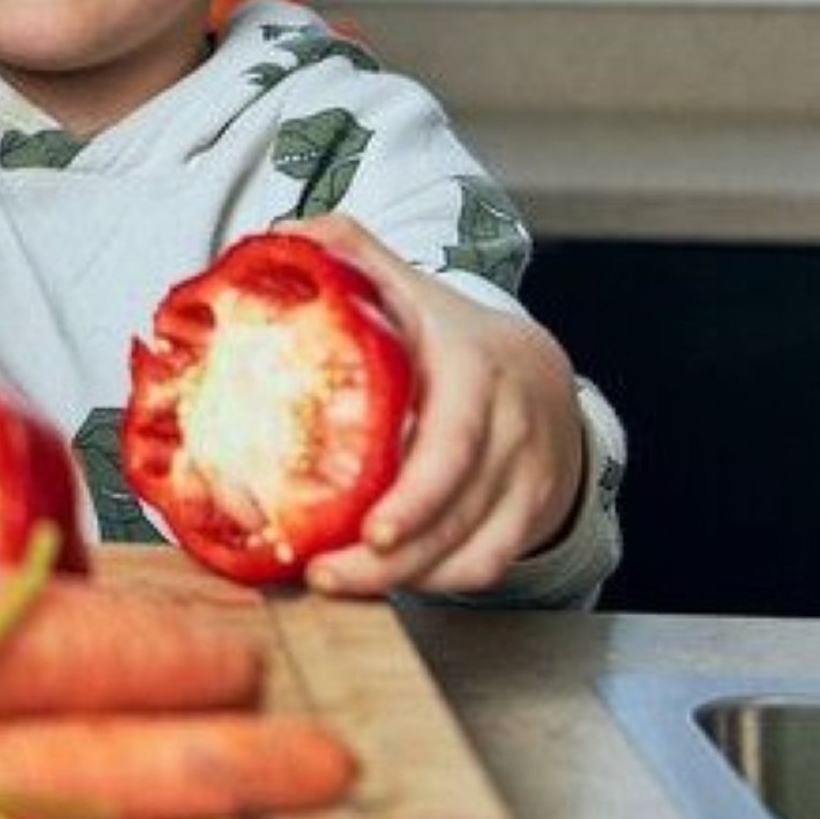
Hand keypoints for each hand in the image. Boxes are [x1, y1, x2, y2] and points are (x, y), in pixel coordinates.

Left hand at [283, 219, 587, 598]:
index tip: (368, 528)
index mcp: (474, 369)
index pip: (454, 443)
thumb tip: (280, 236)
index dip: (415, 495)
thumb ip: (349, 254)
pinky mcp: (529, 516)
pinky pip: (486, 566)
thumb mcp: (409, 288)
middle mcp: (511, 427)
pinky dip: (437, 582)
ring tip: (334, 581)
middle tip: (324, 574)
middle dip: (390, 557)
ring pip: (472, 552)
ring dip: (402, 578)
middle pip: (455, 512)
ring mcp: (527, 477)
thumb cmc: (452, 337)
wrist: (540, 374)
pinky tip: (386, 579)